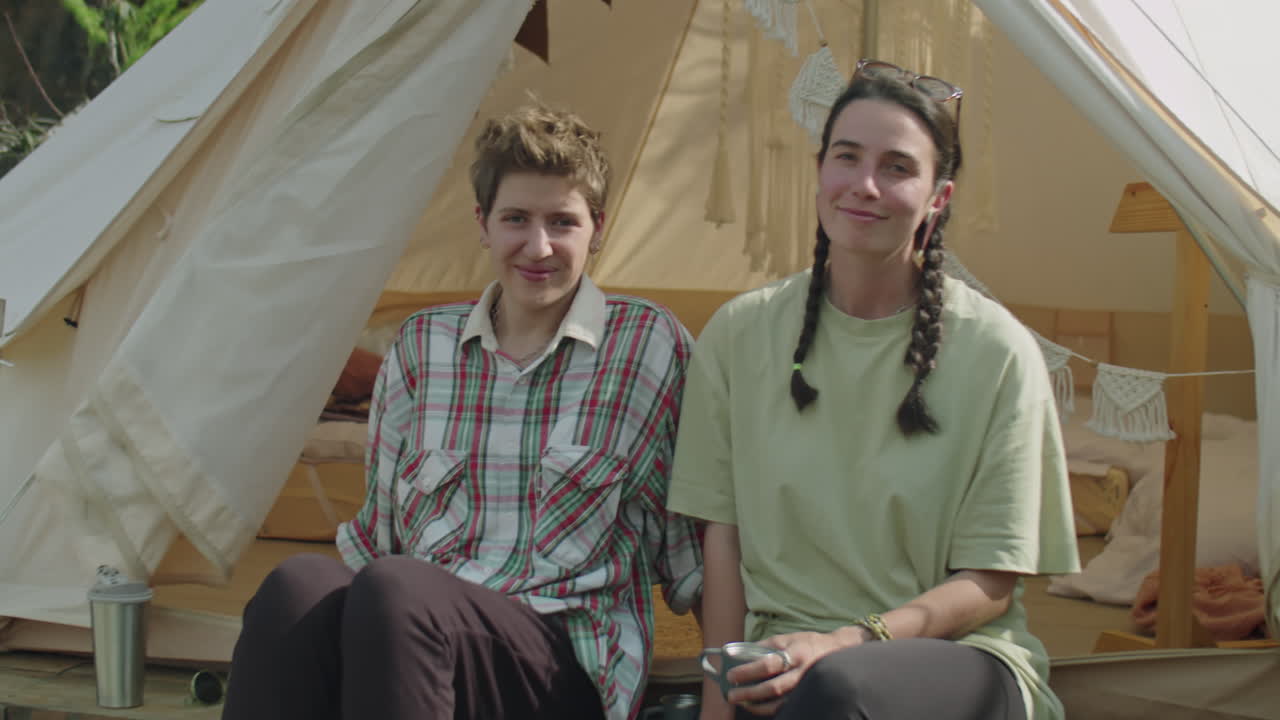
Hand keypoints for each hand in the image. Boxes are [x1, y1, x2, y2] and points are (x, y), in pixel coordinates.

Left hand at [725, 630, 863, 715]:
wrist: (837, 652)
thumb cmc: (807, 644)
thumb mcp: (787, 638)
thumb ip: (765, 645)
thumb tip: (740, 652)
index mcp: (795, 654)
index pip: (768, 664)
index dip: (748, 671)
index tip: (731, 675)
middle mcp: (802, 673)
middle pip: (772, 688)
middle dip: (749, 693)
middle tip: (731, 694)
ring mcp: (805, 688)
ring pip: (779, 703)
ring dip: (757, 706)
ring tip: (741, 702)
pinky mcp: (807, 698)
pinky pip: (786, 708)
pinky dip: (769, 709)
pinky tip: (756, 706)